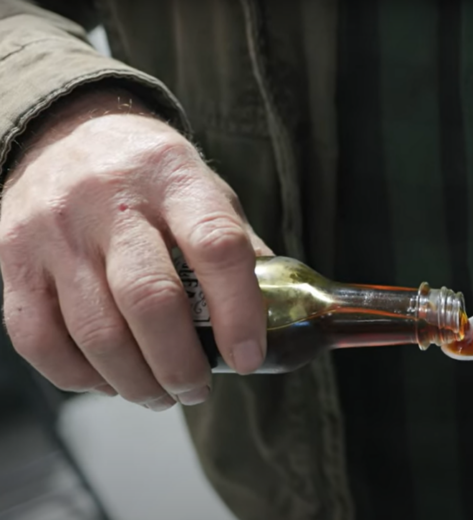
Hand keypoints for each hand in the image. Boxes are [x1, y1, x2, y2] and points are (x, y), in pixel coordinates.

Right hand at [0, 89, 270, 409]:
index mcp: (175, 179)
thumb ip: (236, 246)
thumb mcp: (205, 189)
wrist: (64, 133)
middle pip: (149, 299)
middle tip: (197, 389)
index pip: (216, 246)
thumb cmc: (151, 177)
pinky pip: (39, 339)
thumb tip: (273, 316)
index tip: (249, 357)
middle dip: (180, 364)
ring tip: (159, 395)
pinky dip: (78, 376)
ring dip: (134, 381)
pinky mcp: (11, 258)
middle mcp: (110, 201)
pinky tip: (107, 380)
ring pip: (96, 331)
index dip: (239, 311)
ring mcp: (55, 230)